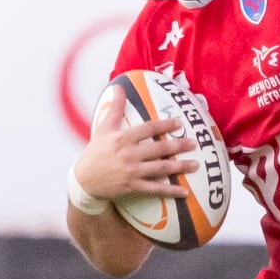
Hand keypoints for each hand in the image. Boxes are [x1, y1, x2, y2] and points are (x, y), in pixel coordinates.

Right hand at [72, 87, 197, 201]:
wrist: (84, 181)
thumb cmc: (96, 152)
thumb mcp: (103, 128)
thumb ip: (114, 108)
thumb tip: (118, 86)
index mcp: (122, 138)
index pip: (148, 129)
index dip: (165, 125)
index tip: (180, 123)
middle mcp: (128, 154)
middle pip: (159, 149)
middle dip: (179, 146)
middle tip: (195, 143)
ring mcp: (131, 172)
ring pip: (161, 168)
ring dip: (180, 167)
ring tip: (196, 165)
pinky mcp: (132, 187)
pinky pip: (155, 189)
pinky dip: (170, 191)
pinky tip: (184, 192)